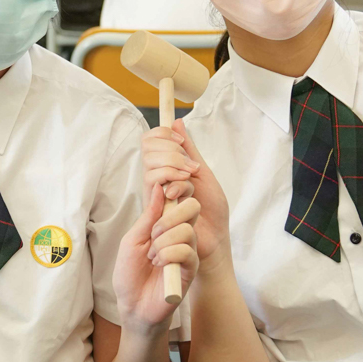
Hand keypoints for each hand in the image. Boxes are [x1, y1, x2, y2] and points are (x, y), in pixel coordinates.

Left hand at [114, 184, 199, 329]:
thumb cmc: (130, 273)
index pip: (179, 197)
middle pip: (192, 207)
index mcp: (166, 224)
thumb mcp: (133, 239)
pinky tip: (159, 264)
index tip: (160, 201)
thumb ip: (148, 216)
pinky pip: (186, 251)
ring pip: (187, 230)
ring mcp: (188, 250)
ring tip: (152, 256)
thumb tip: (159, 188)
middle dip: (168, 218)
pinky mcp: (191, 267)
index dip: (173, 193)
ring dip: (163, 242)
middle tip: (153, 234)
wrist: (134, 304)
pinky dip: (168, 255)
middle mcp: (180, 234)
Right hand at [142, 120, 230, 268]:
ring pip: (150, 165)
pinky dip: (174, 180)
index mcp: (165, 168)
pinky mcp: (154, 208)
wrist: (214, 238)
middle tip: (191, 168)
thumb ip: (189, 149)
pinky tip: (185, 191)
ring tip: (190, 180)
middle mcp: (155, 179)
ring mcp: (153, 194)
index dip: (162, 134)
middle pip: (148, 149)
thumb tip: (177, 122)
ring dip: (175, 166)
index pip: (150, 141)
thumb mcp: (202, 172)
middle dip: (172, 152)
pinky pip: (154, 183)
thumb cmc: (210, 209)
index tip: (181, 143)